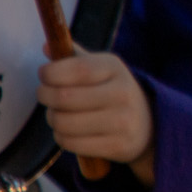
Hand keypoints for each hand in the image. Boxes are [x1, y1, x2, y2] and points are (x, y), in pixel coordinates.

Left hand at [39, 48, 155, 185]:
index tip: (44, 75)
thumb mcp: (101, 69)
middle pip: (64, 96)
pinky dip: (61, 137)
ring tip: (57, 115)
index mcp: (115, 68)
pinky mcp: (117, 145)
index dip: (51, 72)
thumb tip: (47, 46)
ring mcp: (121, 121)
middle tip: (45, 96)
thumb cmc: (112, 92)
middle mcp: (122, 93)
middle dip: (45, 96)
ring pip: (64, 122)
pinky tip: (67, 132)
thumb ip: (75, 57)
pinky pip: (71, 143)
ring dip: (52, 119)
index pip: (77, 69)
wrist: (148, 124)